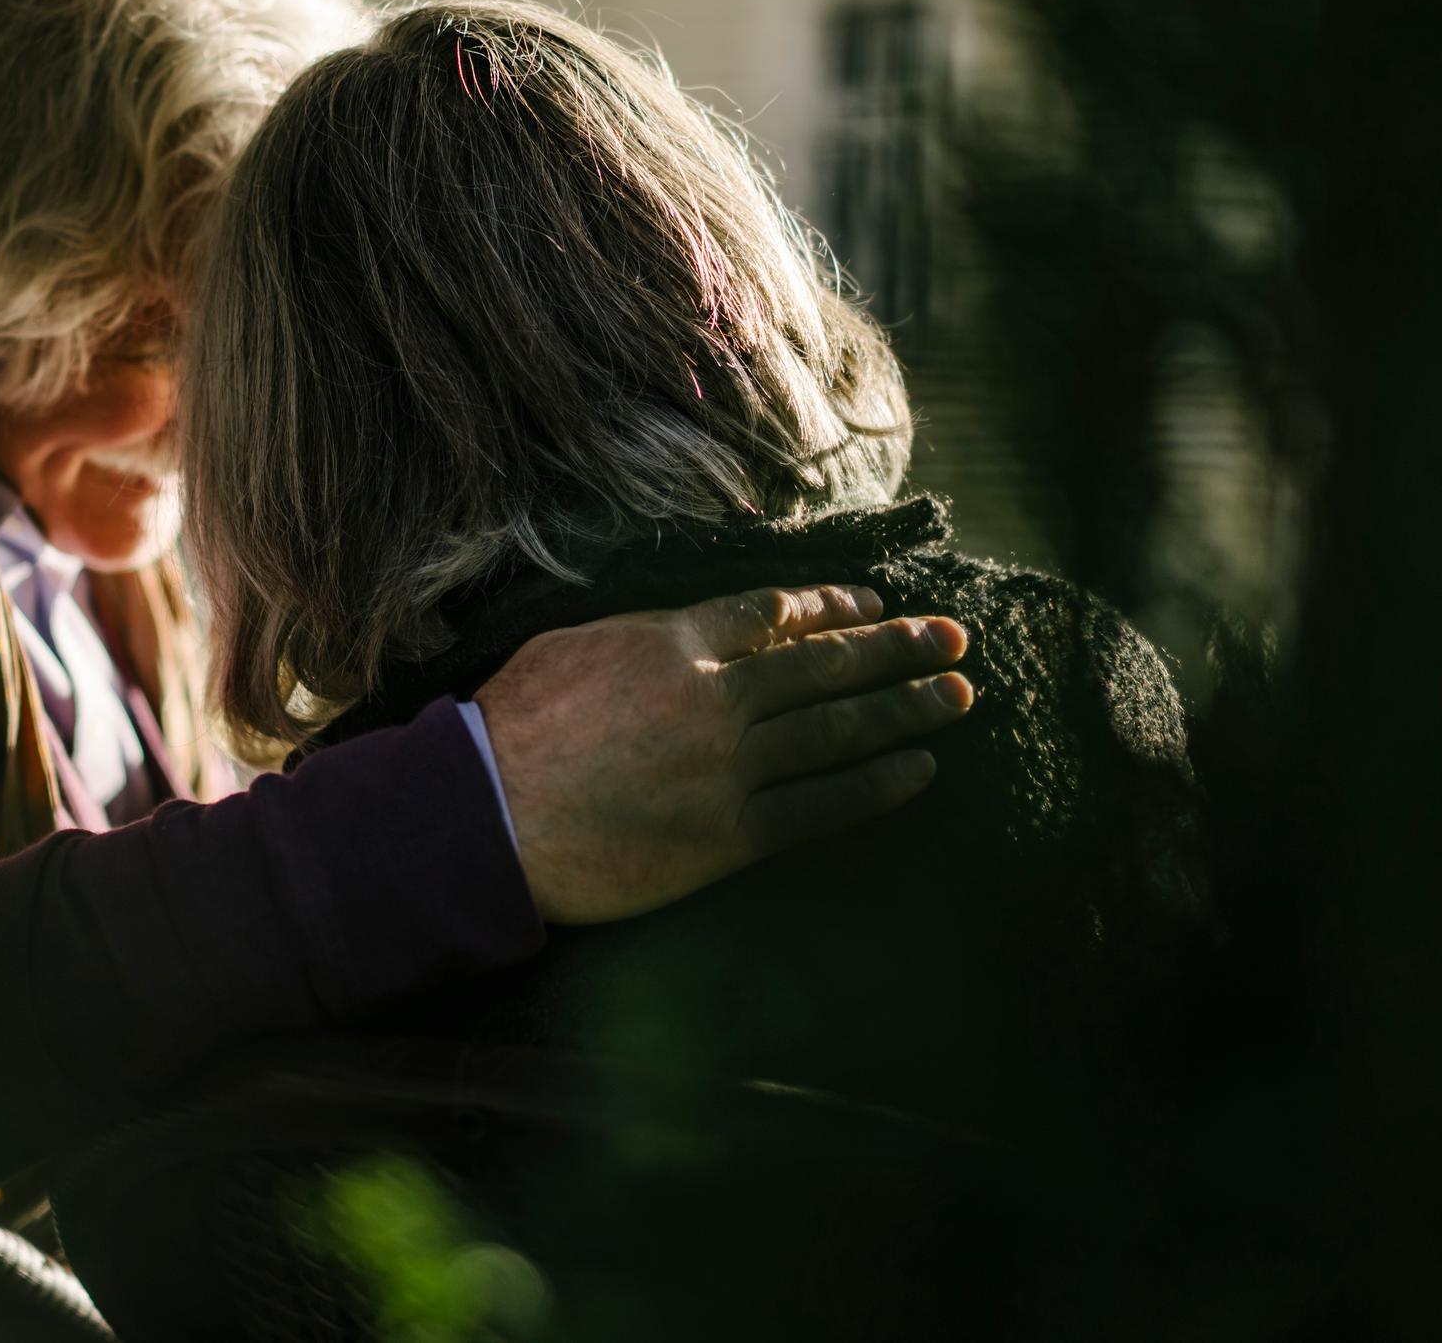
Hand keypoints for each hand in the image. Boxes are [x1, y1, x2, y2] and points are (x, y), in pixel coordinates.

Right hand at [474, 585, 972, 924]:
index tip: (873, 606)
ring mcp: (725, 768)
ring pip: (836, 729)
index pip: (773, 613)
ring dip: (905, 708)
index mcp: (673, 642)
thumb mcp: (573, 646)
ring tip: (957, 692)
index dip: (831, 607)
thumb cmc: (510, 729)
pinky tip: (919, 771)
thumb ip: (646, 632)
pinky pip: (820, 808)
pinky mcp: (726, 836)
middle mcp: (713, 697)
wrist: (483, 818)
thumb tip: (695, 625)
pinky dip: (876, 787)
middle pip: (824, 664)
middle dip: (897, 647)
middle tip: (953, 636)